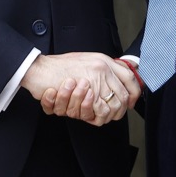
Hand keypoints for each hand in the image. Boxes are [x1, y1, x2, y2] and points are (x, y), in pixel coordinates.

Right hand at [23, 52, 139, 125]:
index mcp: (104, 60)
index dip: (135, 92)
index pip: (130, 77)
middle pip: (125, 94)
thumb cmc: (58, 68)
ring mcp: (97, 78)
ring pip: (113, 106)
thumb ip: (100, 70)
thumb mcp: (84, 62)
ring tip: (91, 113)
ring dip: (105, 114)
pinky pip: (101, 111)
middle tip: (108, 115)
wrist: (41, 70)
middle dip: (119, 110)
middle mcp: (103, 67)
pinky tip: (87, 114)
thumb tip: (115, 82)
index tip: (131, 102)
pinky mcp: (88, 90)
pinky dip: (95, 116)